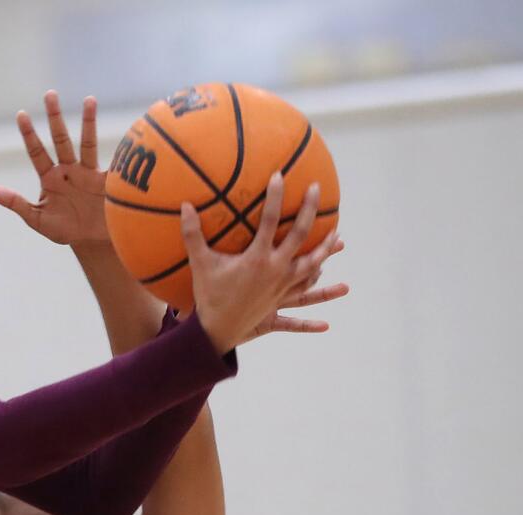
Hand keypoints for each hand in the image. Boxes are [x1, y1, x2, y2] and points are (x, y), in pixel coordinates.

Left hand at [0, 90, 108, 244]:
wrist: (91, 241)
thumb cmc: (64, 230)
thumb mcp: (37, 219)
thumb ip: (16, 203)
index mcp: (49, 178)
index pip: (36, 152)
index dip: (28, 134)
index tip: (20, 114)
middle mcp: (68, 169)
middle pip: (60, 139)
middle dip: (54, 118)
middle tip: (49, 94)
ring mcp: (88, 172)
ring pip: (87, 142)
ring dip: (88, 121)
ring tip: (89, 100)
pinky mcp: (106, 181)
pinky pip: (112, 162)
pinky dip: (117, 148)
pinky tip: (122, 131)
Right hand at [183, 174, 348, 352]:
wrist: (213, 331)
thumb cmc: (207, 295)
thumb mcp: (200, 263)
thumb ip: (192, 234)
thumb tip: (184, 206)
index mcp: (257, 258)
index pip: (270, 220)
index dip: (275, 196)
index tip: (279, 175)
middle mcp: (276, 270)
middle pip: (300, 236)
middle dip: (310, 211)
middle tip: (316, 190)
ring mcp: (282, 288)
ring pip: (311, 266)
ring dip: (326, 250)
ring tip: (339, 238)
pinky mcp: (280, 303)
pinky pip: (302, 302)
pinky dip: (316, 302)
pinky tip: (327, 320)